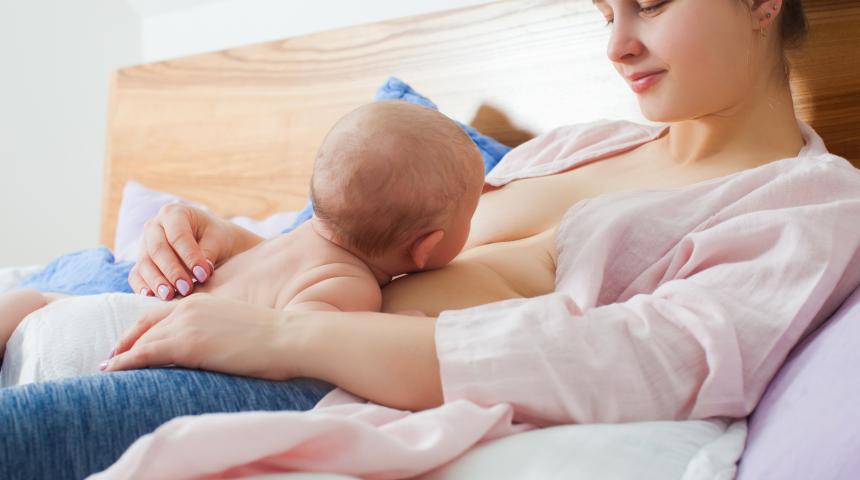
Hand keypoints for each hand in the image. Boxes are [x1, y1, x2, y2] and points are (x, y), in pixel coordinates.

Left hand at [103, 293, 296, 380]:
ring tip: (108, 368)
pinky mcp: (185, 343)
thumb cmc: (274, 337)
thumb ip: (219, 330)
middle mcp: (189, 306)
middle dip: (126, 340)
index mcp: (204, 300)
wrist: (286, 337)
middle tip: (111, 356)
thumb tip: (217, 347)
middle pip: (145, 324)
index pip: (162, 313)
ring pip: (142, 340)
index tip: (130, 341)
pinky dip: (125, 362)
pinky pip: (144, 353)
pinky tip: (113, 370)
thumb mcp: (239, 326)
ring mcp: (186, 324)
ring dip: (121, 354)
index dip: (142, 328)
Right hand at [128, 204, 238, 300]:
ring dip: (157, 281)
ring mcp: (144, 244)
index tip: (203, 274)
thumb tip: (200, 272)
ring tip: (171, 296)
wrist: (213, 242)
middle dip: (172, 271)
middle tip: (187, 288)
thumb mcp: (218, 240)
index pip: (177, 235)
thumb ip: (208, 253)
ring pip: (145, 262)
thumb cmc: (216, 238)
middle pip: (157, 249)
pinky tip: (150, 296)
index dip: (189, 256)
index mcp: (174, 213)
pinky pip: (136, 274)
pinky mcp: (141, 262)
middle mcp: (154, 226)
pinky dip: (141, 286)